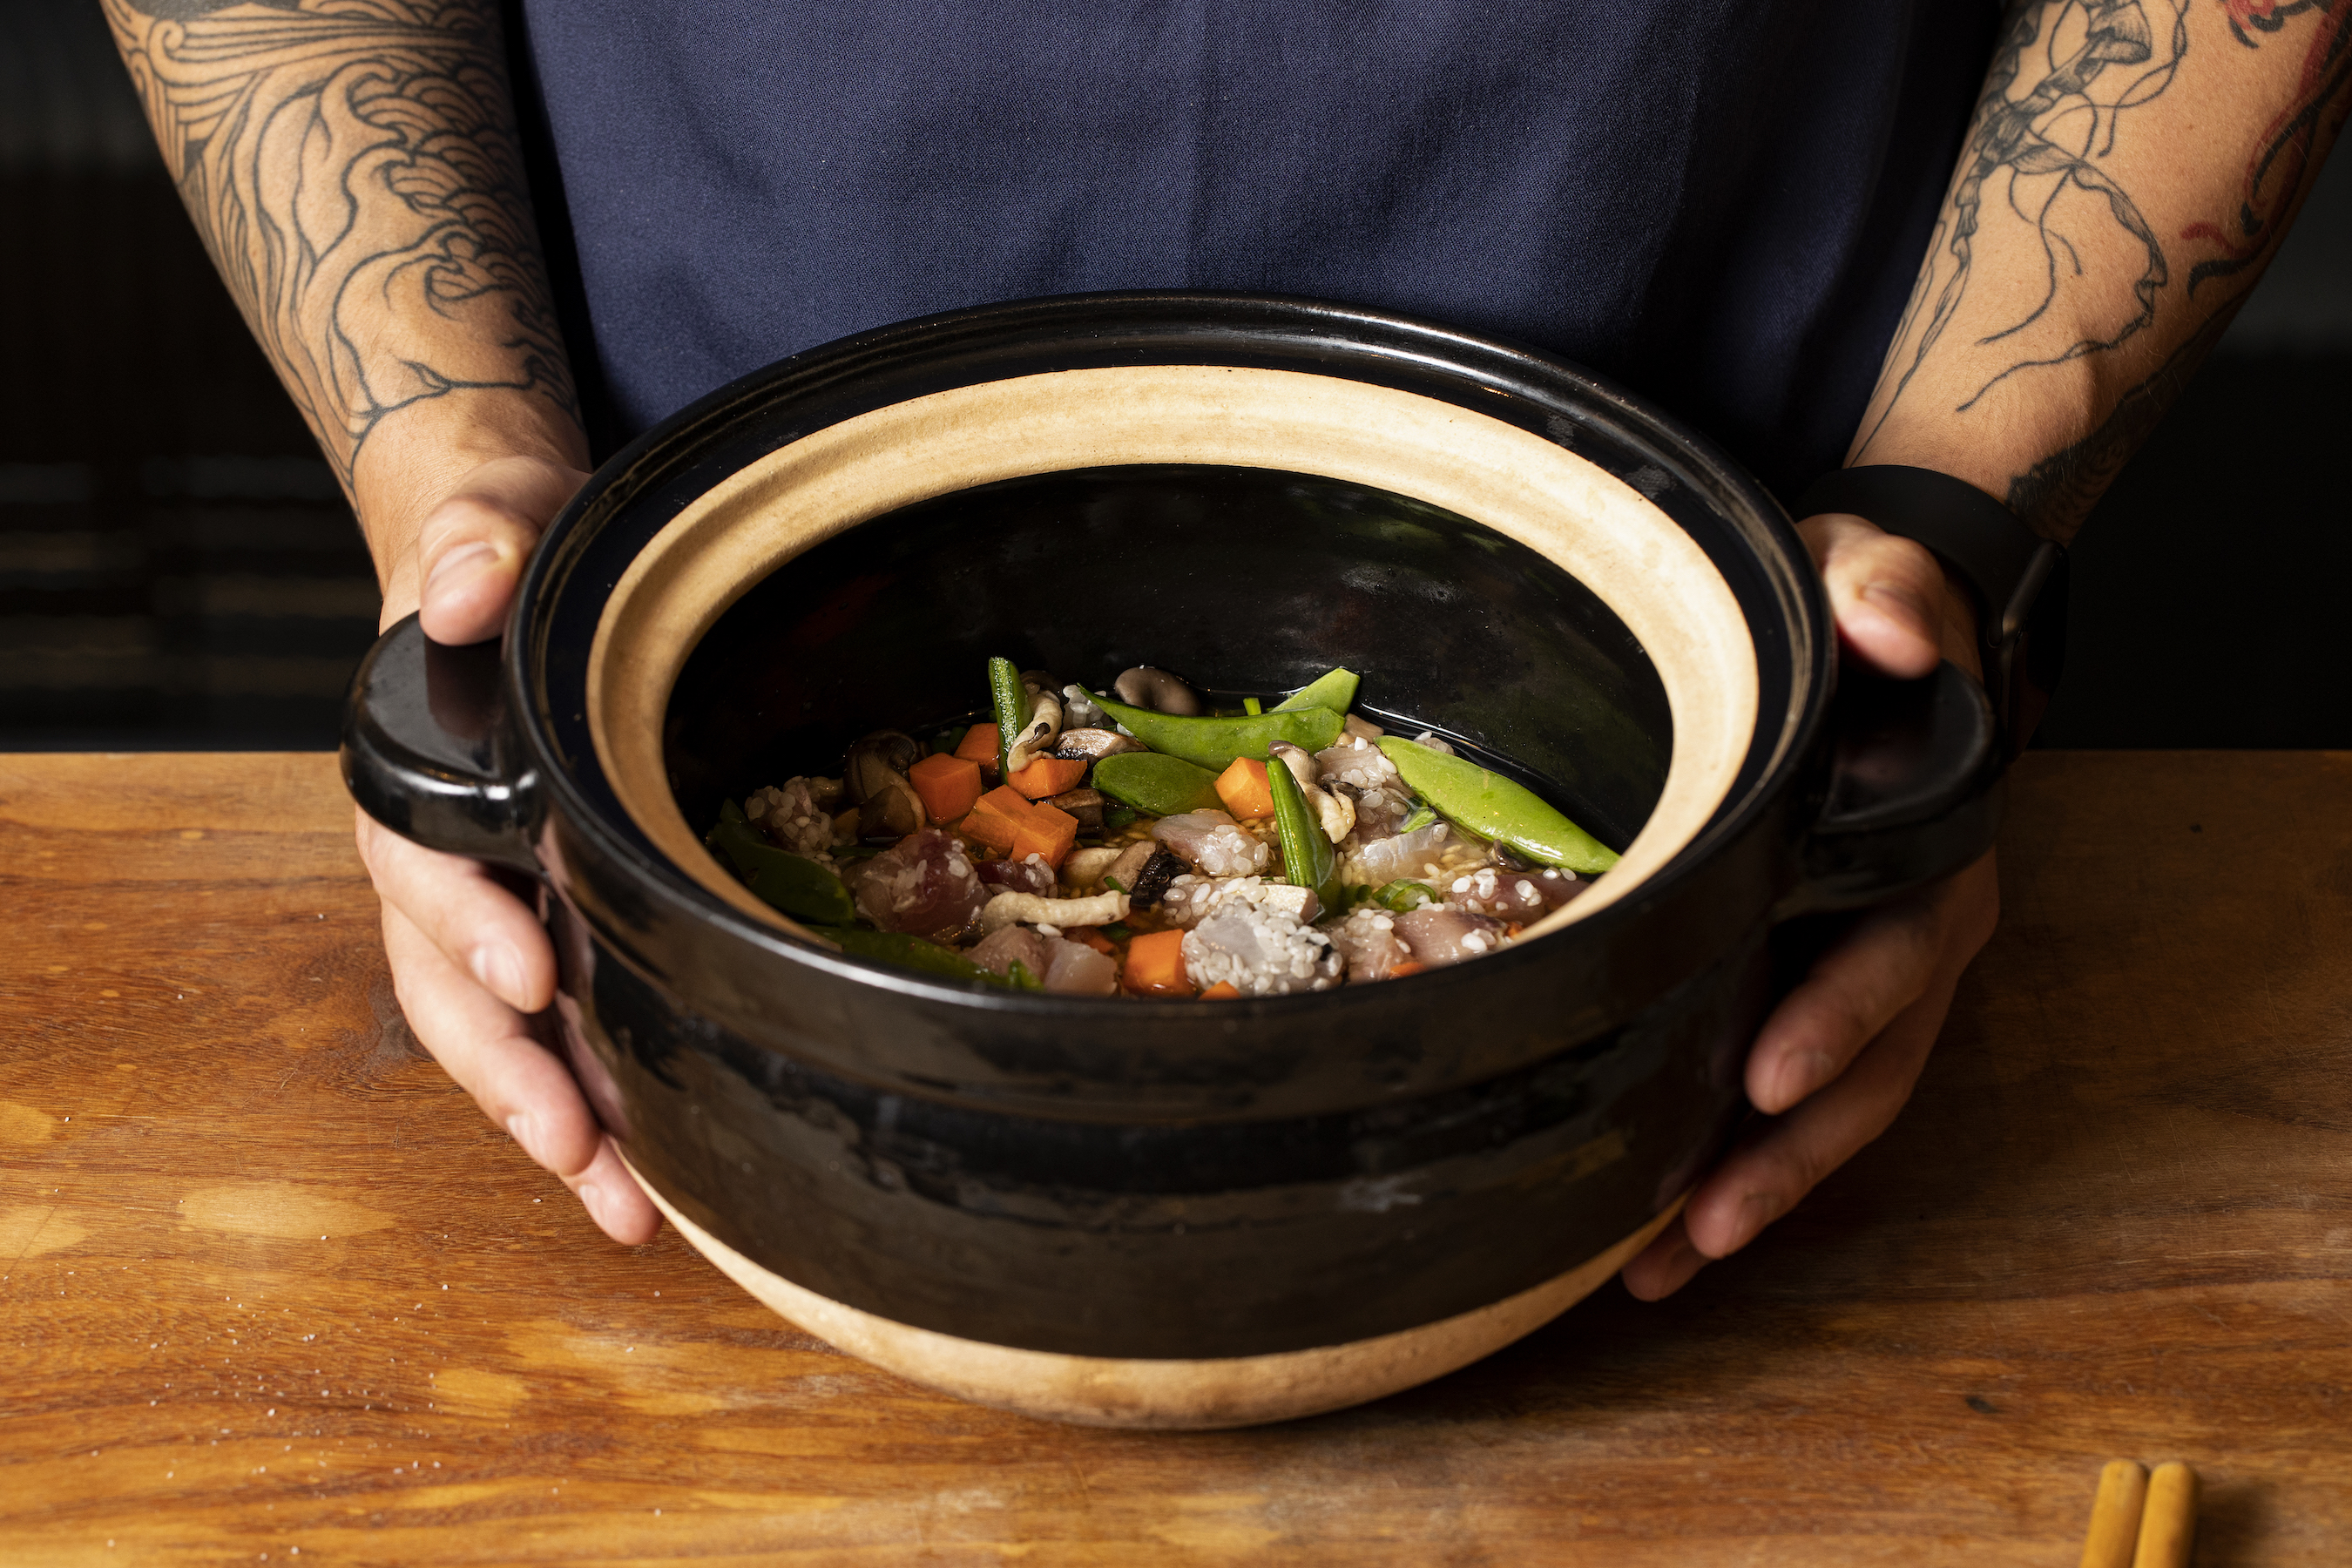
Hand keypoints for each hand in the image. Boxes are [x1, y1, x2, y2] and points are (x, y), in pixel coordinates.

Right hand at [354, 455, 661, 1243]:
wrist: (506, 575)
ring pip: (502, 1039)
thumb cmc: (498, 555)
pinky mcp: (552, 931)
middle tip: (573, 1146)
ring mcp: (490, 912)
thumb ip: (472, 540)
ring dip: (558, 1123)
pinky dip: (597, 1102)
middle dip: (512, 1075)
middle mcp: (440, 865)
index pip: (424, 871)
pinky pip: (560, 1030)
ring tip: (623, 1206)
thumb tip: (454, 588)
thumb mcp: (490, 516)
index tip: (526, 972)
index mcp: (417, 784)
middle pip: (452, 993)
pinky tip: (652, 1172)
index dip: (467, 927)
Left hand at [1621, 511, 2000, 1299]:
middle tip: (1703, 1221)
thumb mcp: (1872, 571)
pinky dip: (1733, 1166)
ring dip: (1754, 1190)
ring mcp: (1865, 974)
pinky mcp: (1813, 992)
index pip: (1890, 950)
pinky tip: (1656, 1232)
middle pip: (1864, 1068)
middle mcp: (1910, 929)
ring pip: (1827, 1109)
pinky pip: (1787, 1098)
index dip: (1837, 1020)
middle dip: (1786, 1155)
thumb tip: (1895, 631)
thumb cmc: (1860, 612)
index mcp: (1923, 848)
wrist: (1871, 627)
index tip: (1765, 1075)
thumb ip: (1887, 594)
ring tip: (1664, 1264)